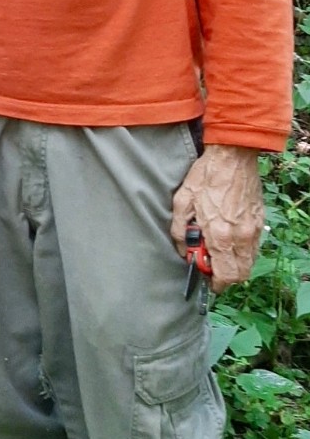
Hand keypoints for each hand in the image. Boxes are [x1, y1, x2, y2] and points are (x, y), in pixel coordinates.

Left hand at [171, 144, 263, 291]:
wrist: (232, 155)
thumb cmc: (205, 176)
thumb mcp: (182, 201)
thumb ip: (179, 230)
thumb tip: (182, 250)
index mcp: (219, 234)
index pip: (224, 275)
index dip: (215, 283)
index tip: (206, 278)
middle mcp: (240, 237)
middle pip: (240, 274)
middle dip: (226, 277)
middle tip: (212, 266)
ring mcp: (253, 229)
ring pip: (249, 262)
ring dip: (235, 264)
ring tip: (219, 252)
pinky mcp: (259, 221)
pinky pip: (254, 247)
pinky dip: (243, 251)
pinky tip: (230, 239)